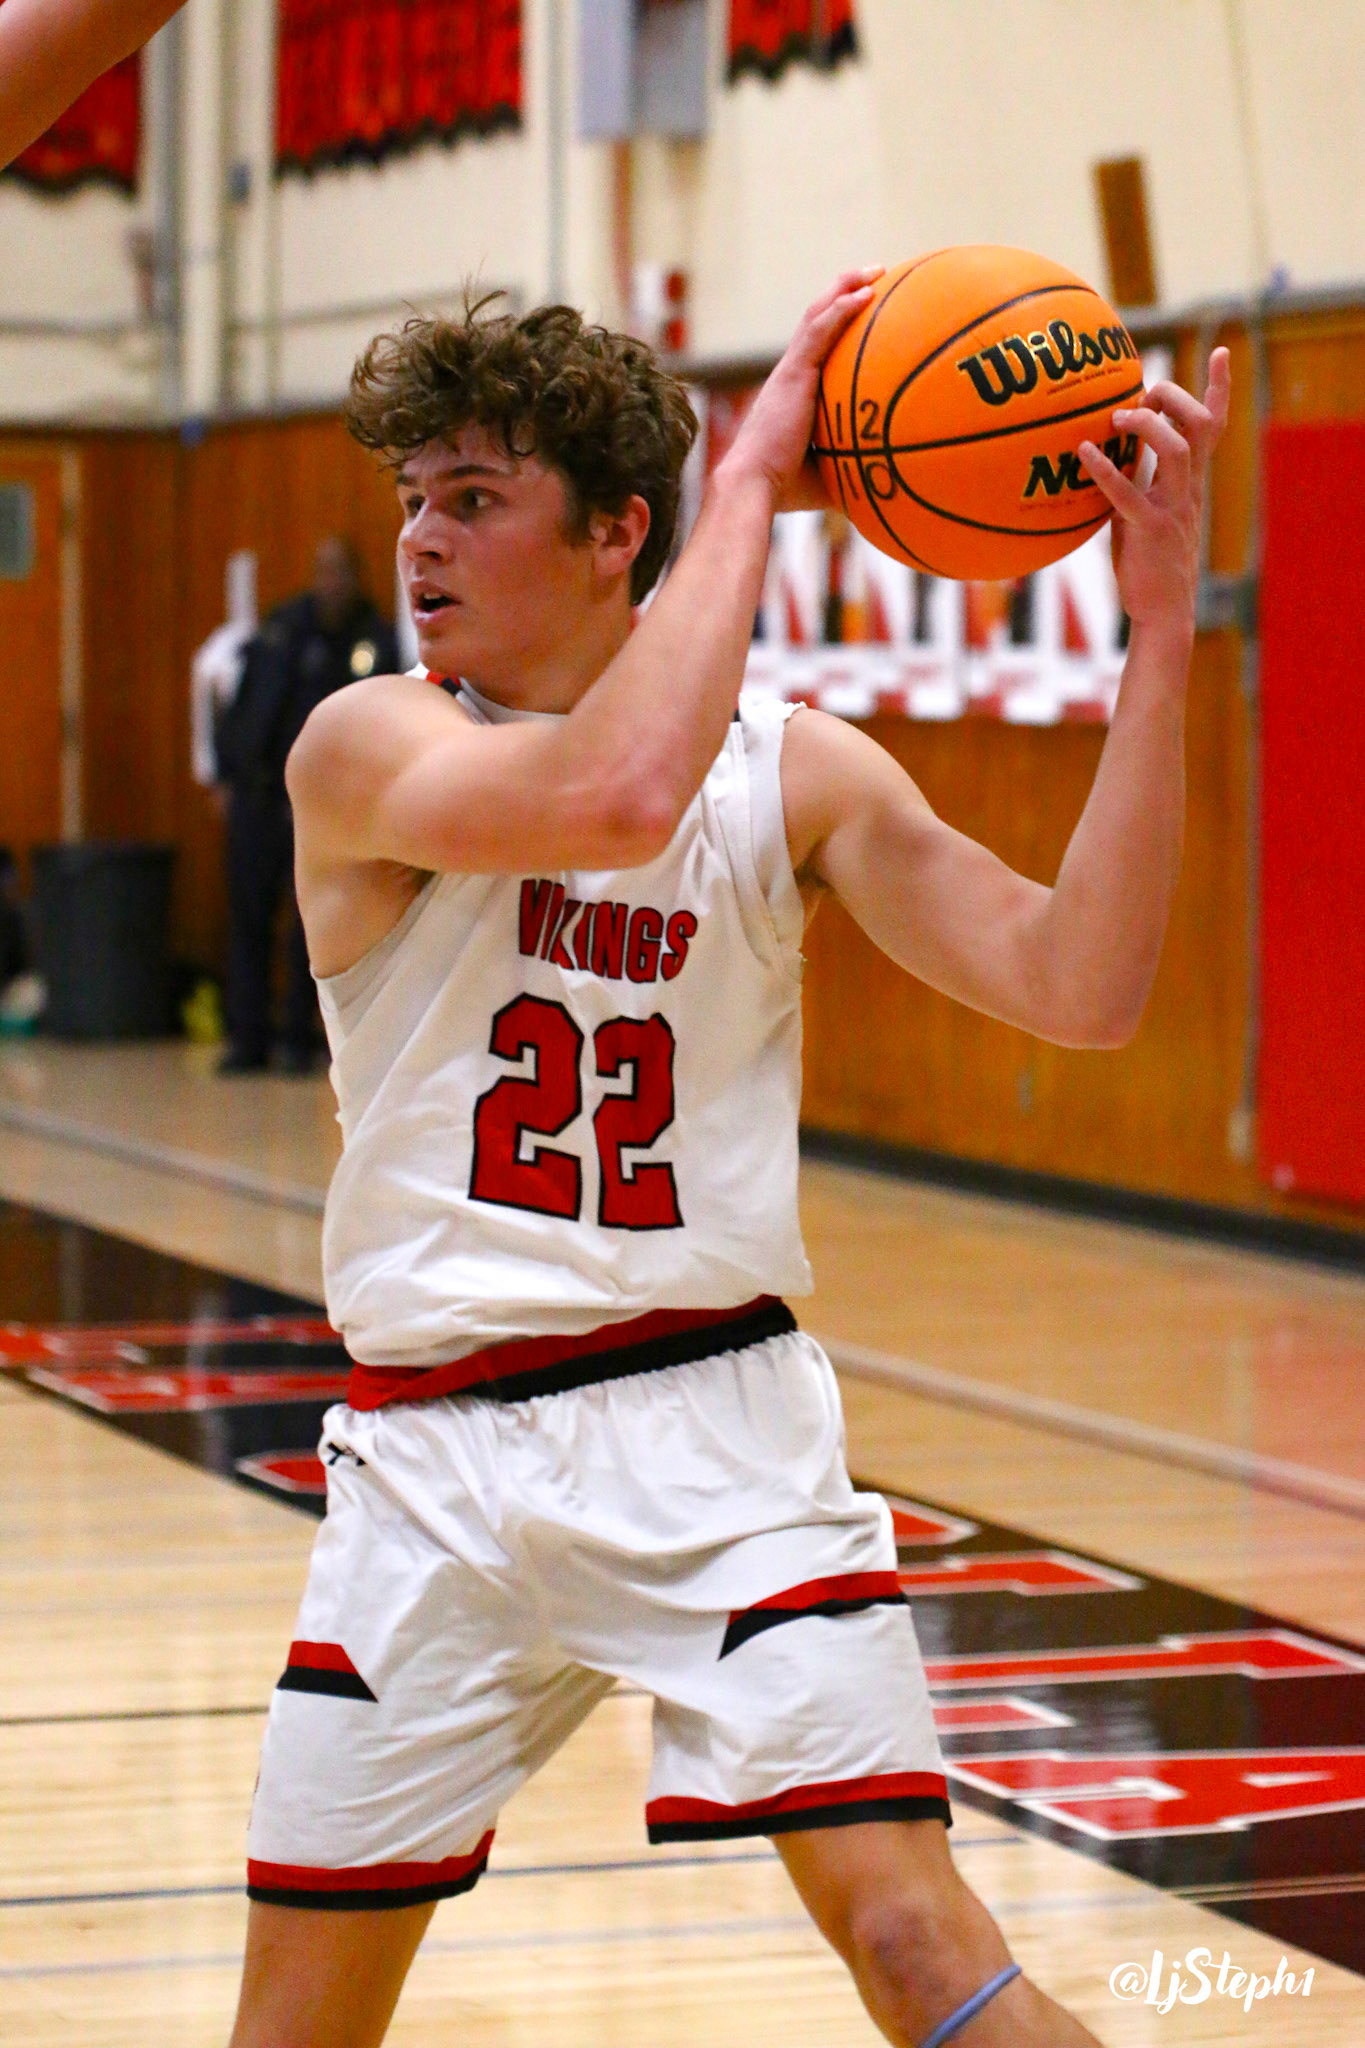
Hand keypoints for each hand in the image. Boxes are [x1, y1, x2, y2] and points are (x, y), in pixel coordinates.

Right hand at [715, 269, 882, 510]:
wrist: (753, 485)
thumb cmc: (786, 490)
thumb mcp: (829, 475)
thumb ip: (855, 468)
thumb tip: (890, 484)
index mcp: (793, 393)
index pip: (816, 349)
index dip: (838, 326)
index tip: (864, 315)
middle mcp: (789, 374)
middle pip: (817, 321)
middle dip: (844, 295)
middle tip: (876, 279)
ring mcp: (790, 371)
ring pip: (818, 315)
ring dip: (846, 288)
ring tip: (877, 271)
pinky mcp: (794, 373)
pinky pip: (821, 330)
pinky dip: (843, 308)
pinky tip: (868, 292)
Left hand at [1078, 348, 1230, 636]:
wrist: (1163, 614)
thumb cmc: (1149, 566)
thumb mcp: (1144, 515)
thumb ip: (1135, 484)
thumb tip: (1106, 456)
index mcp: (1190, 484)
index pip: (1213, 427)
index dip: (1218, 389)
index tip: (1218, 352)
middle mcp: (1188, 490)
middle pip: (1200, 427)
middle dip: (1177, 399)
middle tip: (1145, 396)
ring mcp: (1173, 509)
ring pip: (1179, 451)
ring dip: (1148, 427)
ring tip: (1117, 419)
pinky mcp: (1150, 530)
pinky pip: (1129, 493)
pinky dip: (1106, 470)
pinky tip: (1083, 453)